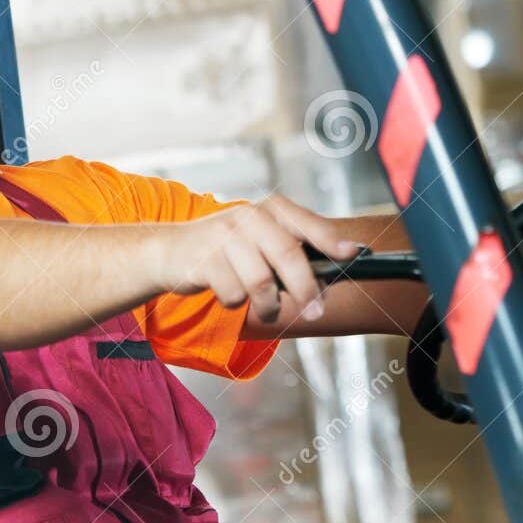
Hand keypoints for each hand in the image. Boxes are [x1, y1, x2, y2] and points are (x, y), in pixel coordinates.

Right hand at [155, 196, 359, 323]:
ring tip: (265, 307)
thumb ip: (292, 253)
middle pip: (288, 255)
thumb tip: (329, 279)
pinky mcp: (204, 259)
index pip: (306, 224)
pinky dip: (236, 303)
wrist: (170, 251)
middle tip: (315, 312)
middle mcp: (248, 216)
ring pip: (262, 283)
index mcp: (269, 210)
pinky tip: (228, 293)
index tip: (352, 255)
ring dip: (268, 305)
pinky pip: (234, 295)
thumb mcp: (259, 241)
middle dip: (306, 290)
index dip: (330, 240)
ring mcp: (224, 236)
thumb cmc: (226, 251)